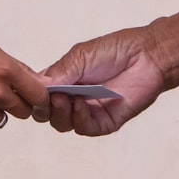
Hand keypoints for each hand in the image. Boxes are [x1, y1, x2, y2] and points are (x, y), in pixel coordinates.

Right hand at [40, 26, 167, 135]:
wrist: (147, 55)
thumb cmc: (115, 50)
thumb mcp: (80, 56)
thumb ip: (59, 72)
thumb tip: (37, 86)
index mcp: (63, 82)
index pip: (38, 95)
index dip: (32, 95)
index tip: (31, 89)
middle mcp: (72, 99)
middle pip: (46, 114)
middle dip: (44, 107)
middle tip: (50, 97)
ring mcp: (88, 112)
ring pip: (62, 124)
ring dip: (60, 113)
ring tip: (66, 98)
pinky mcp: (105, 122)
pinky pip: (85, 128)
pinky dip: (79, 118)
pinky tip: (81, 105)